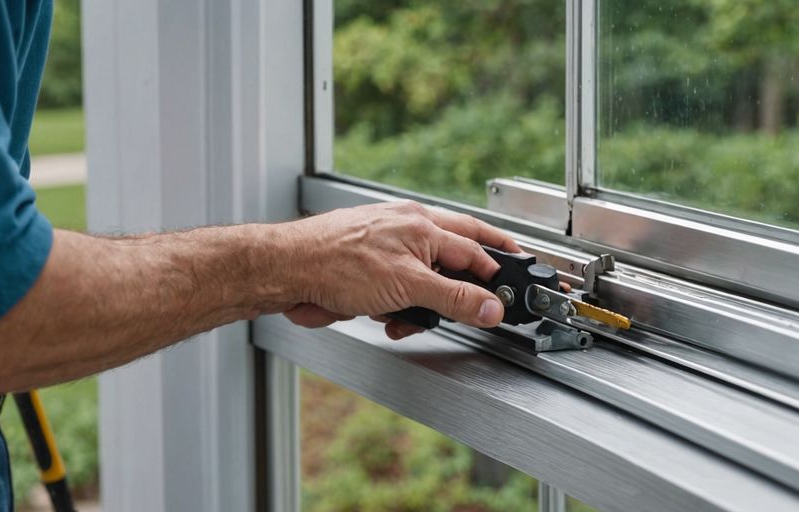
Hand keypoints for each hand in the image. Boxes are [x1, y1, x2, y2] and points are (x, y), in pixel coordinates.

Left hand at [279, 201, 520, 336]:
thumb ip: (455, 299)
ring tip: (405, 320)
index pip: (475, 247)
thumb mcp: (408, 286)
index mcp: (423, 225)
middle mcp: (406, 228)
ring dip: (421, 304)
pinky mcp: (366, 265)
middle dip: (470, 278)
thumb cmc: (336, 263)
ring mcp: (385, 245)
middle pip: (455, 251)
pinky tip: (381, 317)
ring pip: (422, 275)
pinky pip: (395, 286)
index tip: (512, 290)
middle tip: (498, 283)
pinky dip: (394, 306)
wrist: (286, 271)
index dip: (497, 270)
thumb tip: (491, 307)